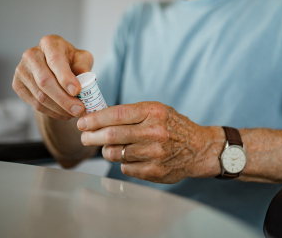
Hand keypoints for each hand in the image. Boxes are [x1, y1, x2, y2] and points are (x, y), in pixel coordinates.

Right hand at [12, 35, 93, 119]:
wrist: (55, 68)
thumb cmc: (71, 61)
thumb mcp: (82, 59)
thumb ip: (83, 66)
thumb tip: (85, 76)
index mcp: (49, 43)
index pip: (55, 60)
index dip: (65, 77)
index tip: (77, 91)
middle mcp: (31, 54)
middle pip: (45, 81)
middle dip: (64, 99)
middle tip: (79, 110)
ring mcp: (21, 69)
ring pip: (40, 95)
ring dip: (59, 108)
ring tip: (74, 112)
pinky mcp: (17, 85)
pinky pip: (35, 104)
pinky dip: (51, 112)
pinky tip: (64, 113)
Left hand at [77, 102, 223, 182]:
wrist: (199, 148)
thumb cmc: (171, 126)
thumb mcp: (156, 111)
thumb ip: (130, 113)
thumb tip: (97, 115)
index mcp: (153, 112)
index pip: (116, 114)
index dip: (95, 119)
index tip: (82, 122)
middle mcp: (154, 132)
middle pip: (112, 135)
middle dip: (91, 136)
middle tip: (84, 137)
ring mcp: (155, 153)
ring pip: (115, 153)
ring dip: (106, 150)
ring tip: (109, 146)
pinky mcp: (154, 171)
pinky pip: (125, 167)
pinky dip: (122, 162)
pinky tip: (130, 157)